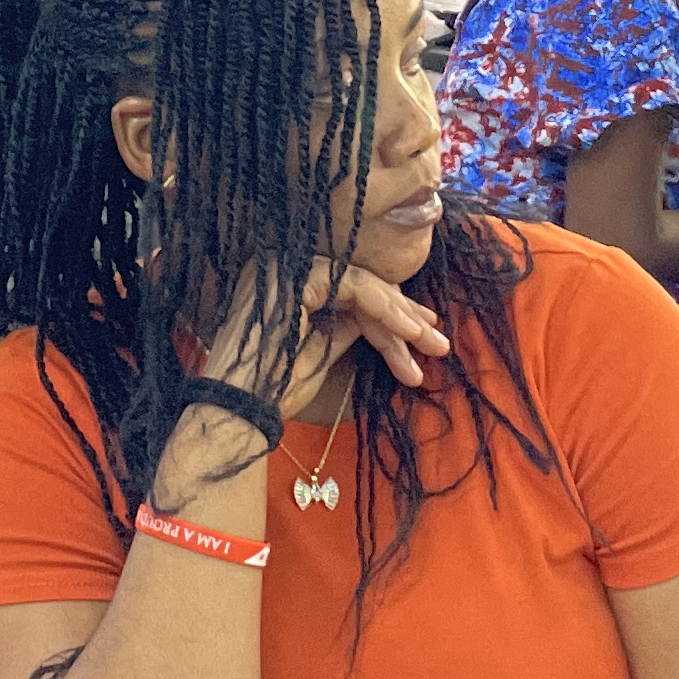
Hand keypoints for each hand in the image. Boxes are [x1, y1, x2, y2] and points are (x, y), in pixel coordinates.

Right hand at [275, 263, 448, 416]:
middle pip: (359, 286)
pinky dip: (385, 310)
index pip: (349, 290)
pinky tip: (409, 334)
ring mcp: (288, 268)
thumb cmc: (274, 390)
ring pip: (362, 286)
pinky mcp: (296, 276)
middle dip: (402, 316)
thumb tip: (381, 320)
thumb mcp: (321, 353)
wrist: (241, 411)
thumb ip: (346, 328)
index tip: (421, 334)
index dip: (389, 312)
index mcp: (287, 285)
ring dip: (400, 317)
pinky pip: (355, 288)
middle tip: (438, 342)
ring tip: (430, 345)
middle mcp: (285, 268)